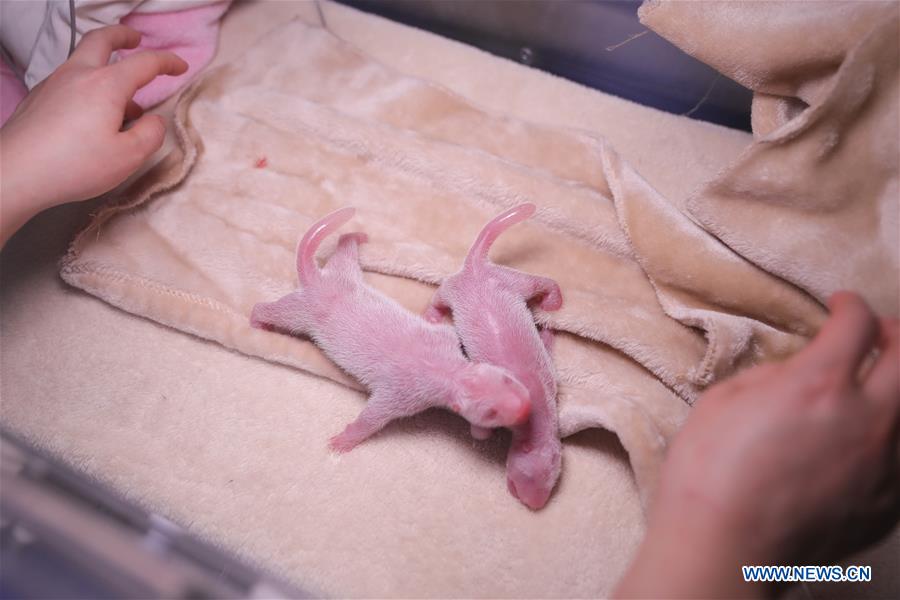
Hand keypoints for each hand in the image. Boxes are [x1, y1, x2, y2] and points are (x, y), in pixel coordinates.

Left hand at [0, 25, 186, 245]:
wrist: (16, 172)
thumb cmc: (76, 165)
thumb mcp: (129, 157)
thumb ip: (151, 134)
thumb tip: (154, 120)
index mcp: (106, 85)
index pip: (144, 63)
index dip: (167, 62)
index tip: (180, 66)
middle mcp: (78, 74)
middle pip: (101, 40)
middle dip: (122, 35)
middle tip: (135, 38)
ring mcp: (54, 84)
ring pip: (83, 62)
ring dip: (106, 67)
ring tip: (123, 98)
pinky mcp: (38, 98)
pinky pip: (69, 81)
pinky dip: (87, 85)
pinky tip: (92, 114)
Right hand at [616, 291, 898, 597]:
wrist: (722, 551)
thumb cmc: (708, 475)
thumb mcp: (723, 402)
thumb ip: (772, 375)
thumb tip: (797, 370)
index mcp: (818, 386)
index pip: (858, 324)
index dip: (850, 305)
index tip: (840, 305)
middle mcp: (867, 420)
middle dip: (894, 334)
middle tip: (876, 333)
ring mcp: (885, 467)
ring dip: (898, 386)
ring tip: (879, 383)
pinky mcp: (888, 504)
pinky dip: (894, 434)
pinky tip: (870, 437)